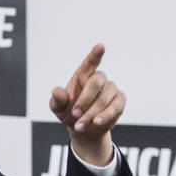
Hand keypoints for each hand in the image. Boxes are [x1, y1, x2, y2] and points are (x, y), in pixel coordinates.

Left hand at [49, 44, 125, 165]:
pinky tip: (97, 122)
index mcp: (83, 75)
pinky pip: (115, 106)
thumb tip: (56, 90)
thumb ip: (57, 100)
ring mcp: (111, 89)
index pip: (90, 62)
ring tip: (80, 126)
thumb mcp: (58, 108)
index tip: (100, 46)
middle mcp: (99, 79)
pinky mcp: (119, 101)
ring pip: (104, 98)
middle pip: (96, 82)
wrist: (83, 129)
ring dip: (91, 113)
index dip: (95, 54)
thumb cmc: (69, 113)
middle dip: (85, 100)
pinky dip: (105, 115)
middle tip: (74, 114)